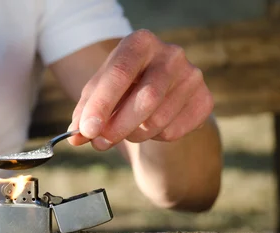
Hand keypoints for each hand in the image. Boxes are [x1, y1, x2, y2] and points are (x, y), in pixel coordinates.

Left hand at [68, 29, 213, 149]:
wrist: (160, 93)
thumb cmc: (122, 90)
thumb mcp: (98, 95)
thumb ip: (85, 114)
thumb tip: (75, 136)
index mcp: (139, 42)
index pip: (119, 73)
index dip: (101, 104)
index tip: (87, 130)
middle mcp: (170, 54)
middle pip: (146, 98)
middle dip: (118, 127)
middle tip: (100, 143)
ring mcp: (192, 76)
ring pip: (158, 120)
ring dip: (134, 135)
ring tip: (125, 131)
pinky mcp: (204, 100)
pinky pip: (174, 131)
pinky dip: (154, 138)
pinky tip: (151, 127)